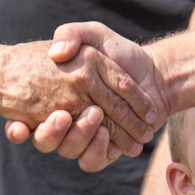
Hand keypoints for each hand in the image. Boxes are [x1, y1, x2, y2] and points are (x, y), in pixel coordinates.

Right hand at [6, 22, 167, 170]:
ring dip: (79, 137)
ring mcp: (85, 133)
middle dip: (55, 129)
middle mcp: (68, 114)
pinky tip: (106, 140)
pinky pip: (91, 161)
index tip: (49, 109)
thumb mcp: (93, 33)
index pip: (40, 107)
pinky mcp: (102, 149)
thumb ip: (72, 34)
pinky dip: (97, 153)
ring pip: (71, 148)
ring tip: (96, 123)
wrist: (158, 74)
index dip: (37, 114)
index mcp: (60, 92)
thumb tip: (56, 53)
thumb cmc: (122, 51)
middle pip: (54, 133)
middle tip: (62, 116)